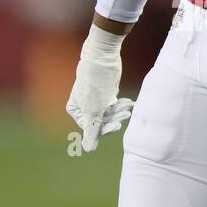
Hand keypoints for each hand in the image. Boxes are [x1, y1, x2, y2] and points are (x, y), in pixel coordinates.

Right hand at [67, 27, 133, 152]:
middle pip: (102, 121)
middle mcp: (84, 106)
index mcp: (76, 111)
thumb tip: (89, 149)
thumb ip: (92, 130)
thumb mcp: (94, 109)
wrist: (104, 57)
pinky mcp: (106, 94)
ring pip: (110, 113)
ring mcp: (96, 100)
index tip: (117, 124)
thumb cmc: (95, 83)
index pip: (92, 128)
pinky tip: (130, 103)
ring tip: (129, 105)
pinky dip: (122, 105)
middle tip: (127, 113)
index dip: (105, 128)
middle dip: (115, 117)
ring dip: (120, 111)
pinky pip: (115, 105)